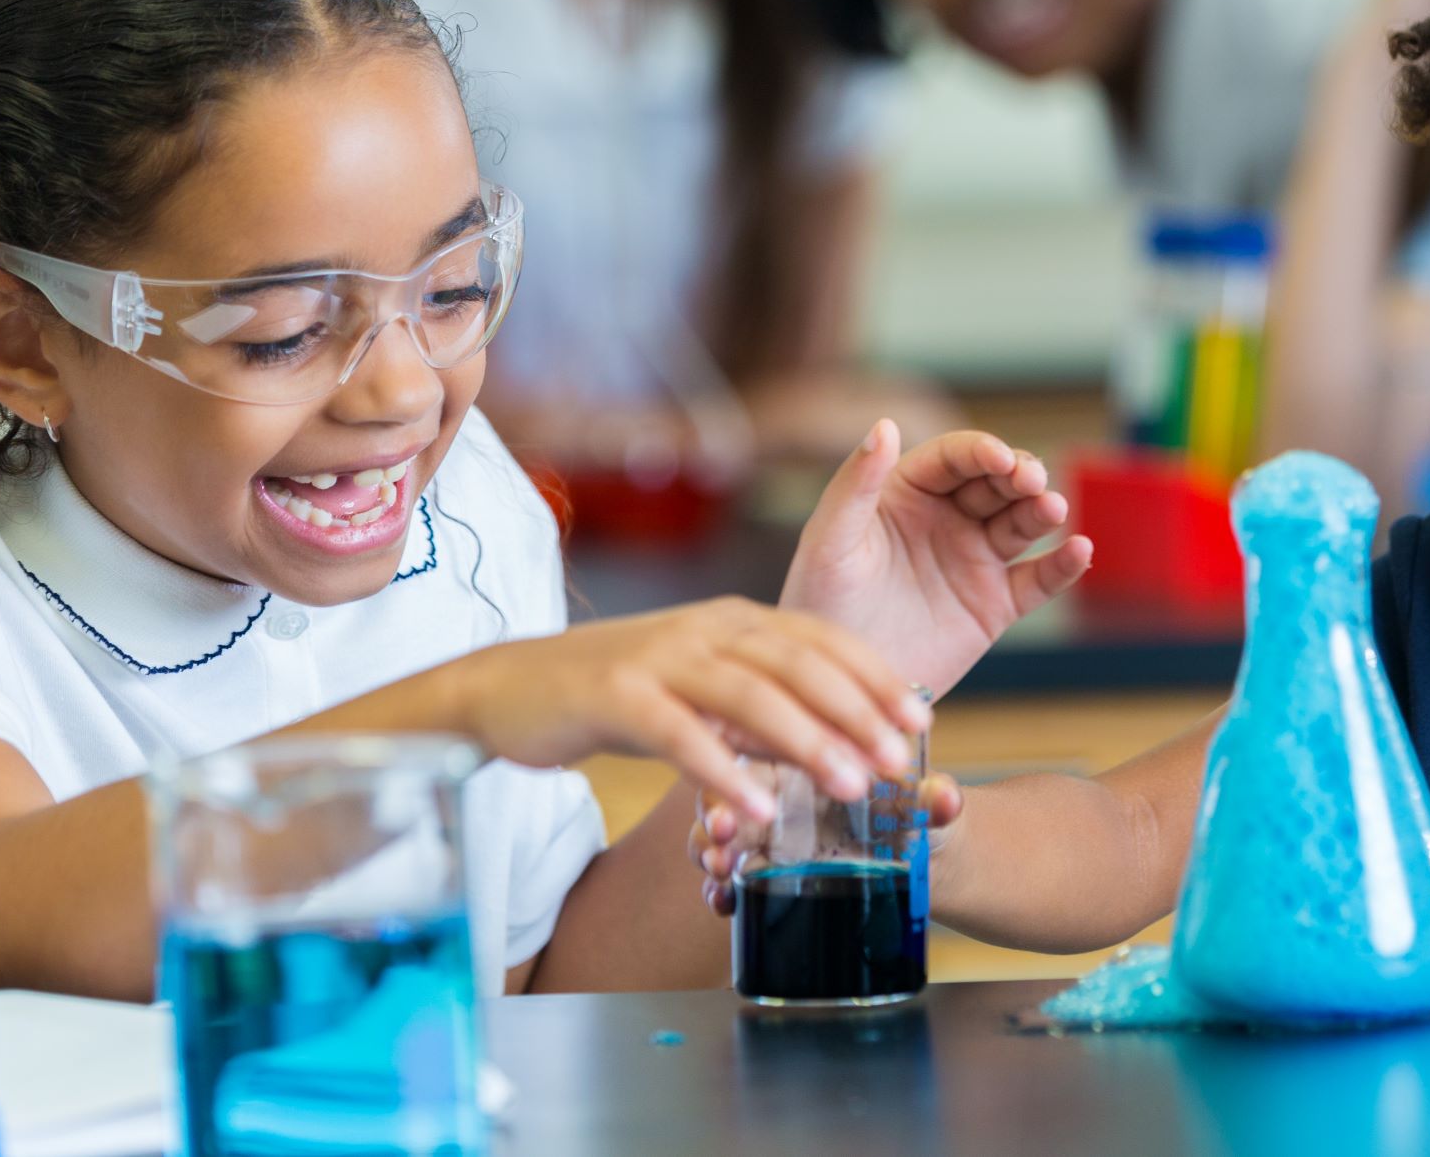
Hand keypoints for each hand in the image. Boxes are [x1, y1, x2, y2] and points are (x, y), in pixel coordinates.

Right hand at [444, 598, 929, 820]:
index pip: (823, 639)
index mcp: (734, 620)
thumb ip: (760, 705)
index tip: (923, 719)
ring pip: (749, 694)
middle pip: (799, 663)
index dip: (877, 677)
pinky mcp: (613, 695)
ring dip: (806, 739)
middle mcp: (705, 628)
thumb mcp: (700, 687)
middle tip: (903, 759)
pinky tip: (752, 809)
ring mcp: (659, 658)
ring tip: (851, 784)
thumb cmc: (617, 692)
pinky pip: (678, 733)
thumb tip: (835, 741)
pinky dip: (720, 769)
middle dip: (859, 710)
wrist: (506, 687)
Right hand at [692, 773, 966, 916]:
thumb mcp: (925, 803)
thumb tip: (946, 798)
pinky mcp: (769, 871)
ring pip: (722, 834)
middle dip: (716, 815)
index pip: (763, 747)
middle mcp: (779, 790)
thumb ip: (933, 799)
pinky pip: (732, 878)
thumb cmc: (918, 812)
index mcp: (810, 755)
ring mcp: (768, 831)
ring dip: (710, 852)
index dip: (745, 764)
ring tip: (718, 876)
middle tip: (720, 841)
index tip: (739, 793)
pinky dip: (721, 890)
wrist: (926, 858)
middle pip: (730, 791)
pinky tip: (722, 904)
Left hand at [778, 421, 1092, 694]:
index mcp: (907, 493)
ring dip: (1043, 511)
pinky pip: (1037, 580)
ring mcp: (974, 561)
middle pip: (997, 483)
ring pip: (1022, 524)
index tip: (999, 458)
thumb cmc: (820, 605)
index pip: (954, 458)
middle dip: (1020, 475)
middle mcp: (946, 520)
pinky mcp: (994, 606)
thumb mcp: (830, 541)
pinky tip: (1079, 552)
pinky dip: (1063, 565)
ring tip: (1052, 510)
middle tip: (1031, 481)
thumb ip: (856, 484)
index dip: (981, 451)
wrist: (839, 689)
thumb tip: (885, 424)